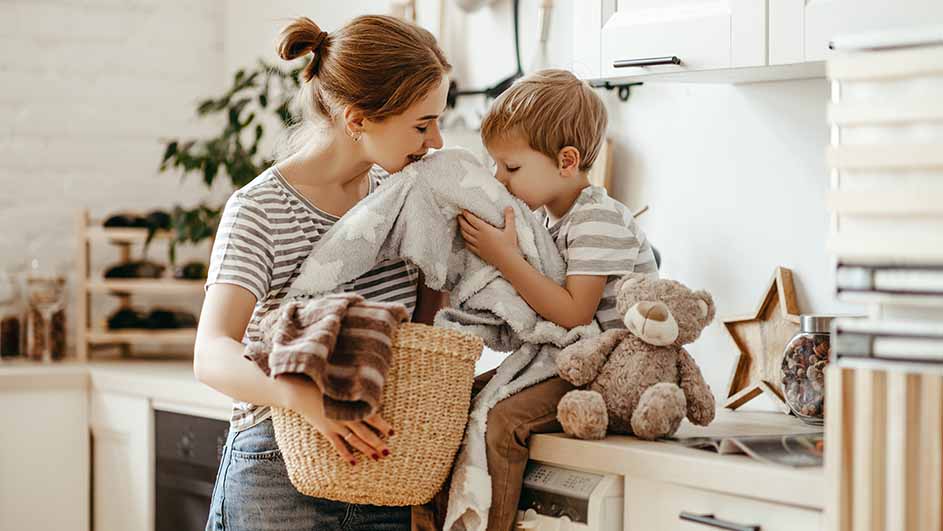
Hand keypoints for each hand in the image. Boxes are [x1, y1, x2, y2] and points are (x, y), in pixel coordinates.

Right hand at [277, 375, 393, 465]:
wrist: (301, 391)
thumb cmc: (323, 384)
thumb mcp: (342, 386)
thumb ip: (356, 392)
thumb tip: (374, 395)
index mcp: (350, 404)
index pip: (371, 416)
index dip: (382, 425)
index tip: (393, 433)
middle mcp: (345, 416)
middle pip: (365, 432)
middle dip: (377, 443)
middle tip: (388, 452)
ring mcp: (335, 424)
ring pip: (354, 440)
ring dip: (366, 450)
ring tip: (377, 458)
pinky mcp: (326, 430)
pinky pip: (338, 445)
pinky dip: (346, 454)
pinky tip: (354, 463)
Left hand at [458, 207, 518, 269]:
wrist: (507, 261)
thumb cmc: (509, 245)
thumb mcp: (511, 229)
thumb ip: (509, 217)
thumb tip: (509, 206)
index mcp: (485, 230)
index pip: (472, 220)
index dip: (466, 214)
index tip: (463, 209)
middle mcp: (479, 237)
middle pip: (466, 227)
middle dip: (461, 220)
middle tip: (459, 215)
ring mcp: (478, 245)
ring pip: (465, 236)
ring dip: (462, 229)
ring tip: (461, 225)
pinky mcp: (479, 252)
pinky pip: (468, 245)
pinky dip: (465, 240)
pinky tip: (465, 239)